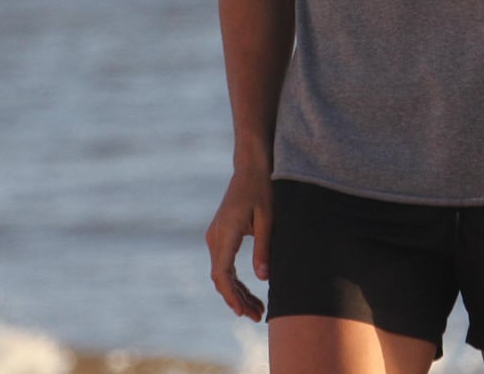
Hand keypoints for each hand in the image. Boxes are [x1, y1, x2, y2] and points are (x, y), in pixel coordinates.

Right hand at [205, 168, 271, 320]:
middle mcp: (215, 237)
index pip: (222, 274)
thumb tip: (263, 278)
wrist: (250, 167)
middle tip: (257, 317)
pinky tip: (250, 294)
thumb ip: (264, 248)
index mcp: (225, 233)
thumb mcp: (268, 218)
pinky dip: (236, 282)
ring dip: (237, 293)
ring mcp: (216, 237)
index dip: (232, 296)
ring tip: (257, 311)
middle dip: (237, 300)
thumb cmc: (262, 188)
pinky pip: (225, 265)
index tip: (243, 313)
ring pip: (222, 274)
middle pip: (221, 278)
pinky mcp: (222, 236)